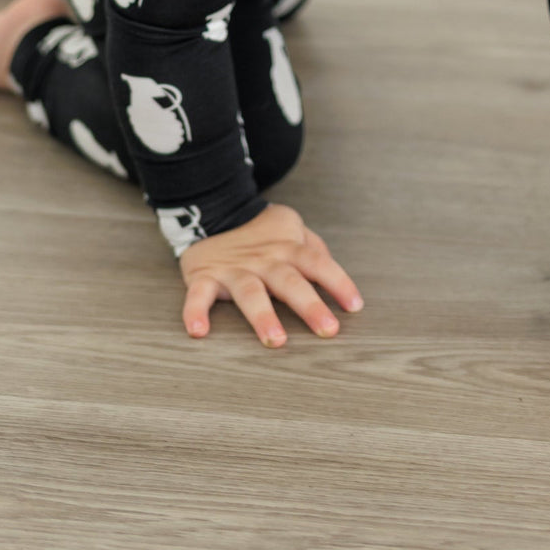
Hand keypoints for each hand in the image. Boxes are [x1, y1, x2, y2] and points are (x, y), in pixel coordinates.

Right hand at [179, 203, 363, 346]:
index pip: (319, 263)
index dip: (338, 283)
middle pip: (289, 281)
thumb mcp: (292, 229)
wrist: (214, 209)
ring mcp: (234, 268)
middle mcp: (264, 260)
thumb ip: (315, 250)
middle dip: (309, 306)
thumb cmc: (262, 231)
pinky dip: (195, 311)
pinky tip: (198, 331)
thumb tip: (336, 276)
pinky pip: (198, 294)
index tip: (354, 307)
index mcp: (288, 248)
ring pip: (250, 291)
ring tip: (274, 340)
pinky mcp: (204, 275)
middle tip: (327, 330)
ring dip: (262, 315)